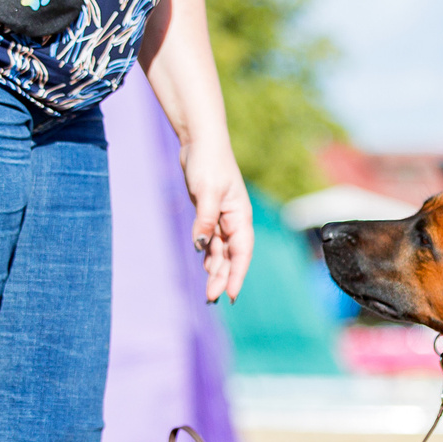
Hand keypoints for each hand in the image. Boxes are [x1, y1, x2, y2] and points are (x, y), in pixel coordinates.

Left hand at [181, 137, 252, 303]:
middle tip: (212, 299)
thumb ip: (205, 220)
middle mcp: (234, 220)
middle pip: (232, 256)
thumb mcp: (207, 192)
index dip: (238, 274)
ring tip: (208, 293)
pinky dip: (208, 256)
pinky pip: (211, 241)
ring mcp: (221, 218)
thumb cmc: (209, 163)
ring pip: (220, 252)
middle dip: (223, 278)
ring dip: (215, 271)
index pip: (242, 252)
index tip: (231, 294)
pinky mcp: (209, 214)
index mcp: (240, 216)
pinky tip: (205, 269)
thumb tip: (201, 247)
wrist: (200, 142)